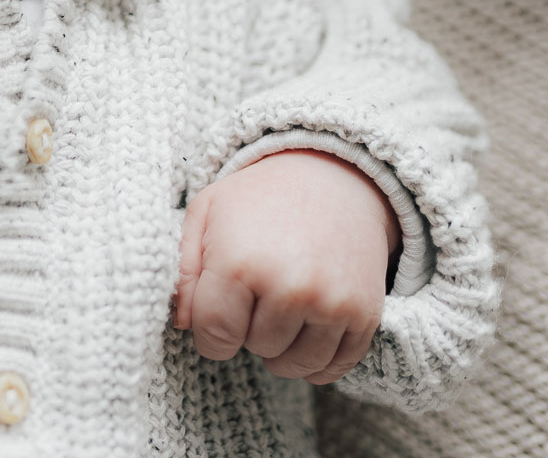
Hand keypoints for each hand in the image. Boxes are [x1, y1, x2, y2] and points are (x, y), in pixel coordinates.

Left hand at [172, 149, 400, 385]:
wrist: (334, 178)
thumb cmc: (258, 199)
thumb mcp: (206, 214)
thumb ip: (185, 271)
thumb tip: (182, 323)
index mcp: (240, 264)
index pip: (214, 337)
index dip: (210, 333)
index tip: (218, 315)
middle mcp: (289, 288)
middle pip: (254, 349)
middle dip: (249, 329)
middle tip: (258, 291)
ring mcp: (332, 305)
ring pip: (294, 366)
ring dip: (282, 347)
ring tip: (280, 309)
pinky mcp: (365, 316)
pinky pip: (333, 369)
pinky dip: (316, 361)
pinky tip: (306, 330)